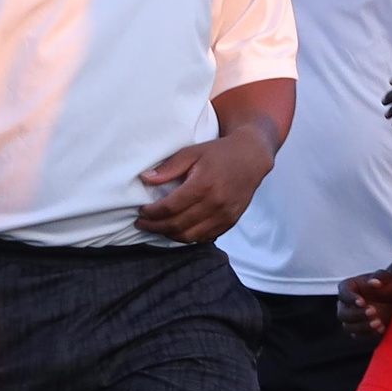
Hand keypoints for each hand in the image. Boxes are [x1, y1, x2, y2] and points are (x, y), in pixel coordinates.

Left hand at [136, 126, 276, 242]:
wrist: (251, 158)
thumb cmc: (219, 153)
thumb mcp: (191, 152)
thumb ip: (168, 168)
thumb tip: (145, 179)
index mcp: (203, 185)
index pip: (170, 207)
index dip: (152, 213)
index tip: (141, 212)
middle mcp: (215, 204)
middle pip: (177, 225)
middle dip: (155, 227)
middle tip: (142, 224)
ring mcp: (224, 216)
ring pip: (190, 236)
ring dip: (169, 235)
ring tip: (157, 228)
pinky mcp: (230, 222)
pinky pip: (204, 238)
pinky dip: (188, 237)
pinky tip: (177, 230)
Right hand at [338, 269, 391, 340]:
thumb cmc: (389, 285)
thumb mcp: (387, 277)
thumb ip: (380, 277)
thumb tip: (373, 283)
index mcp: (348, 287)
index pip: (343, 293)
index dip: (350, 298)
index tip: (362, 302)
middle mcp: (346, 304)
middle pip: (343, 314)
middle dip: (357, 314)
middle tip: (373, 311)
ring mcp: (351, 319)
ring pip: (349, 327)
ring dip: (363, 326)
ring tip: (379, 322)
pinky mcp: (360, 330)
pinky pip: (359, 336)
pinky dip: (370, 334)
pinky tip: (382, 329)